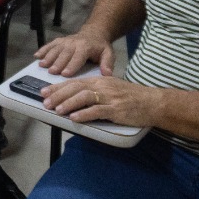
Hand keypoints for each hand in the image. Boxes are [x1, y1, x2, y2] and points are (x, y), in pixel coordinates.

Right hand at [34, 31, 113, 77]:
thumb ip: (108, 63)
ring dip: (48, 57)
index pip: (78, 57)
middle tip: (51, 72)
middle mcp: (73, 43)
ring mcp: (65, 41)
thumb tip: (107, 74)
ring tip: (42, 65)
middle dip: (57, 63)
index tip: (65, 74)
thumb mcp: (108, 54)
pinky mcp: (59, 40)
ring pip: (55, 49)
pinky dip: (42, 50)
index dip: (72, 65)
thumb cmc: (100, 47)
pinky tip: (36, 56)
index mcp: (86, 47)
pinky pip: (50, 44)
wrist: (93, 33)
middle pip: (64, 53)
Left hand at [40, 75, 160, 127]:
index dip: (58, 87)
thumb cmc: (132, 97)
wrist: (153, 102)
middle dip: (59, 95)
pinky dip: (84, 114)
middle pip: (76, 88)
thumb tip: (75, 98)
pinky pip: (97, 111)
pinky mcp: (116, 109)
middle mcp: (103, 86)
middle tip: (45, 102)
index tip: (45, 92)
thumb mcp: (112, 89)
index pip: (75, 82)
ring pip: (84, 97)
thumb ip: (95, 91)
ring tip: (57, 110)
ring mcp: (110, 98)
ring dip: (69, 103)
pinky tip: (74, 118)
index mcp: (100, 80)